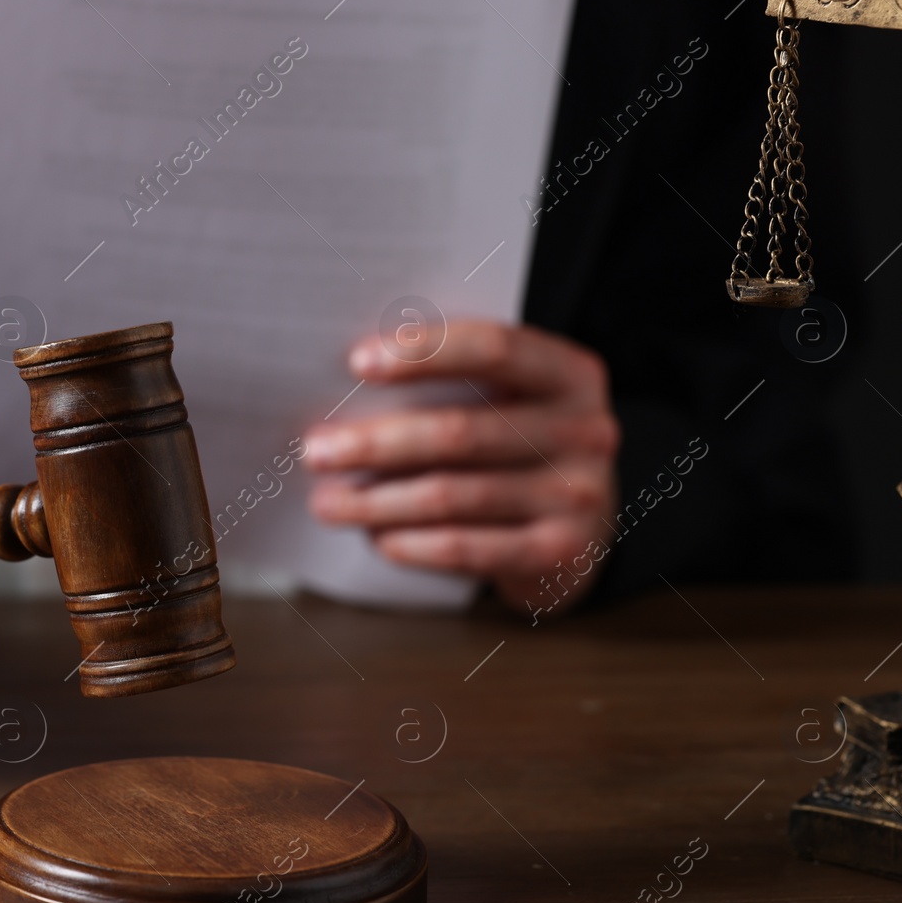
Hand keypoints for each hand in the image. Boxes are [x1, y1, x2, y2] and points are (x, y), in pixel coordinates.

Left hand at [304, 320, 618, 616]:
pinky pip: (467, 548)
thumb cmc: (518, 451)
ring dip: (377, 502)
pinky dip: (412, 543)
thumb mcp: (509, 405)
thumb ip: (456, 387)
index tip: (357, 362)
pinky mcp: (560, 554)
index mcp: (570, 373)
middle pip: (461, 431)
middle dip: (376, 442)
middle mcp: (586, 430)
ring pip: (452, 495)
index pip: (495, 348)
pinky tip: (376, 538)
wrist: (584, 535)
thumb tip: (349, 392)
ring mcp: (578, 496)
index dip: (425, 351)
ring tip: (327, 503)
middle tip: (316, 450)